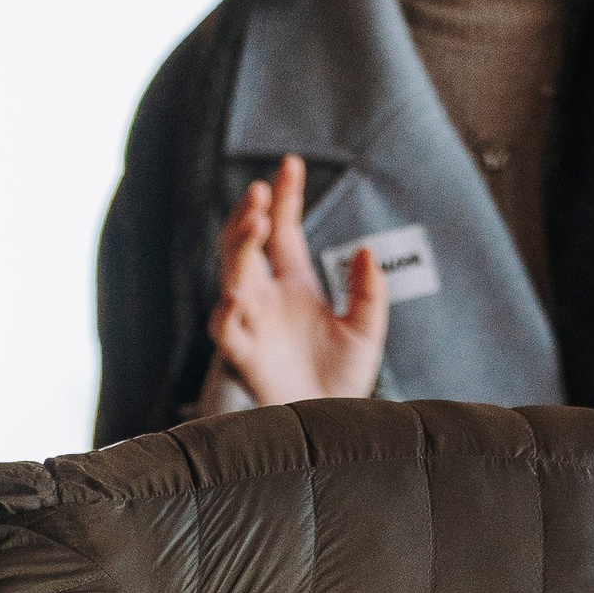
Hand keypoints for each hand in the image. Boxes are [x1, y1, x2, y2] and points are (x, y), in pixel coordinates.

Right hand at [210, 153, 388, 409]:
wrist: (334, 428)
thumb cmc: (343, 382)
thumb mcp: (367, 330)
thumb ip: (369, 291)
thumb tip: (365, 251)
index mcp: (295, 285)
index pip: (285, 230)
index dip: (286, 197)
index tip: (291, 163)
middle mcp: (268, 298)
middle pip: (248, 244)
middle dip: (250, 215)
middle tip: (261, 192)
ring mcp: (253, 323)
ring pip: (232, 275)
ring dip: (239, 246)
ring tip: (255, 222)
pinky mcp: (244, 355)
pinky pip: (224, 329)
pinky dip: (226, 312)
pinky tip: (236, 295)